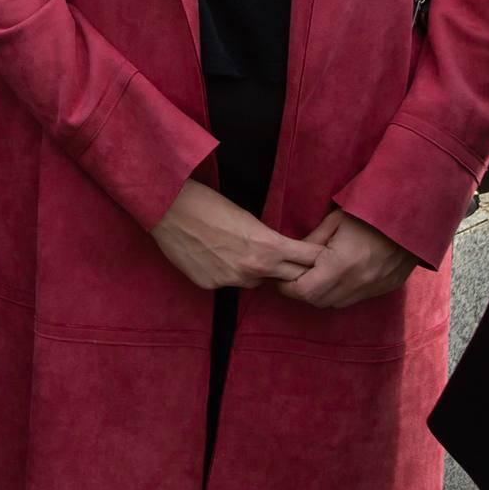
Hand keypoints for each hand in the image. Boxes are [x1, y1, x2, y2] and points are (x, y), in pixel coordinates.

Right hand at [148, 180, 323, 289]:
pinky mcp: (210, 285)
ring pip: (256, 282)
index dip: (317, 257)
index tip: (321, 256)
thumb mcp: (248, 218)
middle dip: (291, 270)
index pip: (310, 259)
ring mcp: (231, 280)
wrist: (167, 208)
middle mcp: (255, 269)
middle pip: (291, 279)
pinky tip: (211, 255)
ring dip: (254, 272)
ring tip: (234, 251)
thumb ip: (267, 241)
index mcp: (269, 246)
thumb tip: (276, 253)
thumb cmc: (208, 203)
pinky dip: (225, 273)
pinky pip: (228, 283)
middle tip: (286, 260)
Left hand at [277, 210, 417, 309]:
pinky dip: (343, 293)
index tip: (281, 277)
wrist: (415, 216)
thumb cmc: (371, 213)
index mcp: (342, 265)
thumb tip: (292, 255)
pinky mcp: (387, 288)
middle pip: (319, 301)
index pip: (305, 291)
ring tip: (316, 276)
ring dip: (323, 294)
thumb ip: (312, 242)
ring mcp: (375, 288)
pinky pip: (356, 298)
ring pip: (337, 303)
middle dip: (302, 292)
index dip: (288, 287)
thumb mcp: (336, 221)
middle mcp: (358, 282)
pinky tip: (339, 277)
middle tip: (294, 277)